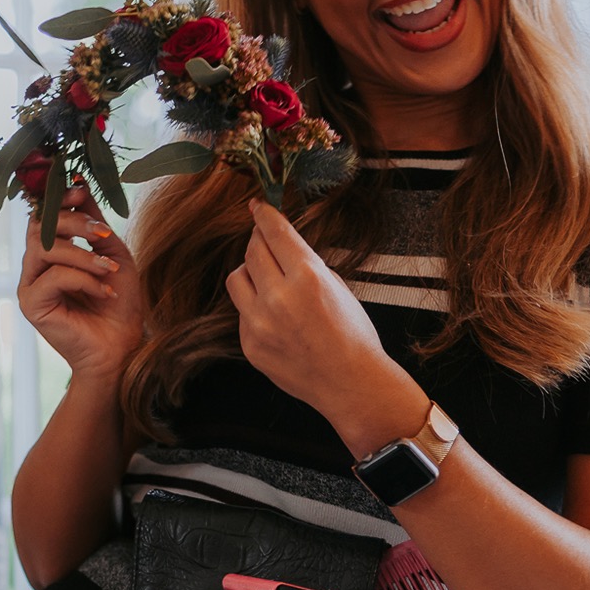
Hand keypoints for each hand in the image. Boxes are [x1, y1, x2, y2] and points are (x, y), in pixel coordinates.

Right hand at [17, 184, 142, 384]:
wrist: (121, 347)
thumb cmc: (118, 303)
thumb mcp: (112, 253)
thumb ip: (94, 222)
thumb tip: (79, 183)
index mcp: (50, 253)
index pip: (43, 216)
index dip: (58, 199)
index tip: (81, 191)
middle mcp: (34, 267)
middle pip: (40, 226)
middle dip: (73, 222)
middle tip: (103, 233)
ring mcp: (29, 285)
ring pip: (45, 248)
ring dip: (83, 254)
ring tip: (110, 269)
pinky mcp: (31, 305)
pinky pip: (53, 277)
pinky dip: (84, 279)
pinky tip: (103, 293)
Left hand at [225, 202, 425, 453]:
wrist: (350, 383)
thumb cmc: (353, 334)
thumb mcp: (337, 286)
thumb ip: (307, 264)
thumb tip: (283, 246)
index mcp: (307, 277)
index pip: (275, 233)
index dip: (264, 214)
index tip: (257, 205)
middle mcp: (278, 298)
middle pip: (252, 250)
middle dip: (259, 240)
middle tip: (266, 240)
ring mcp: (259, 323)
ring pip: (237, 278)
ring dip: (251, 271)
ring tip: (269, 279)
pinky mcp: (250, 345)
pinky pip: (241, 312)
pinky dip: (254, 306)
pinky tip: (275, 316)